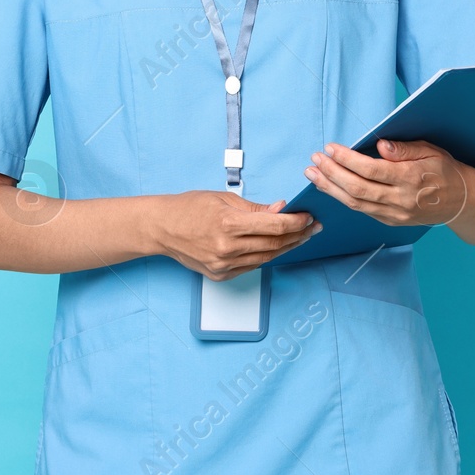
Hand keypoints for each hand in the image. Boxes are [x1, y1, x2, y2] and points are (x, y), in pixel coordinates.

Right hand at [153, 190, 321, 280]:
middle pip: (274, 245)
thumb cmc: (189, 208)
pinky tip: (277, 247)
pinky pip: (252, 266)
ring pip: (266, 258)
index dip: (296, 222)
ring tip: (300, 237)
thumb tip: (282, 210)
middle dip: (298, 235)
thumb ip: (256, 208)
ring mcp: (223, 265)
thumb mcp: (223, 199)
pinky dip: (267, 256)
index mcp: (228, 223)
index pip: (274, 226)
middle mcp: (226, 248)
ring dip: (287, 248)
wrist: (161, 228)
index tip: (309, 217)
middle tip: (313, 228)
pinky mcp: (220, 275)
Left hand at [303, 139, 470, 227]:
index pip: (371, 170)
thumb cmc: (445, 170)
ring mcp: (395, 214)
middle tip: (314, 160)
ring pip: (356, 203)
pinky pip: (363, 210)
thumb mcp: (431, 151)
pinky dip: (343, 199)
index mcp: (410, 178)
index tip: (330, 148)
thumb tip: (380, 146)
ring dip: (331, 188)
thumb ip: (404, 149)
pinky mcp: (391, 222)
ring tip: (313, 174)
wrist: (461, 202)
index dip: (347, 160)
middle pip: (357, 189)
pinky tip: (331, 187)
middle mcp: (400, 200)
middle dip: (331, 174)